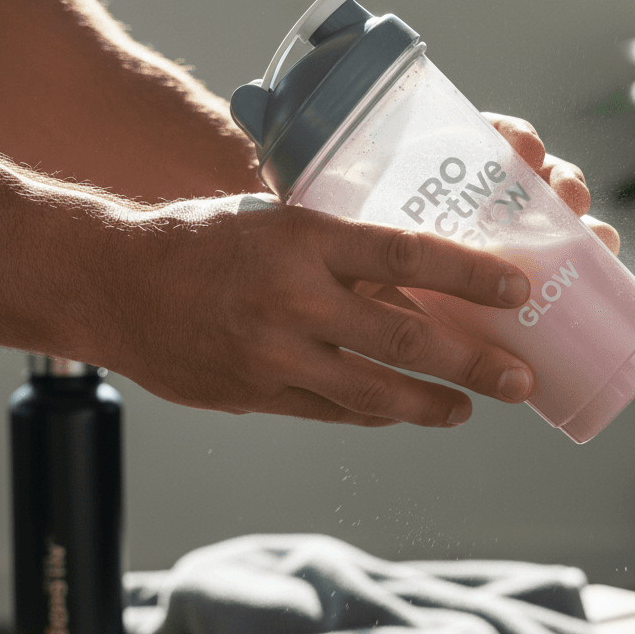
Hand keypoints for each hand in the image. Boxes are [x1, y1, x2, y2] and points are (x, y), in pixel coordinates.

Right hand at [107, 113, 619, 429]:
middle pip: (407, 339)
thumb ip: (339, 248)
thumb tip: (412, 274)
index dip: (471, 274)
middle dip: (475, 364)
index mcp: (305, 238)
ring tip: (468, 409)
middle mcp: (295, 299)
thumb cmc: (202, 239)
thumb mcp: (275, 220)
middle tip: (519, 380)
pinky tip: (404, 412)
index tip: (518, 288)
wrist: (115, 284)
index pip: (408, 254)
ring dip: (433, 405)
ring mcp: (275, 355)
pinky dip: (377, 413)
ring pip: (376, 392)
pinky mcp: (256, 395)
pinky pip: (334, 412)